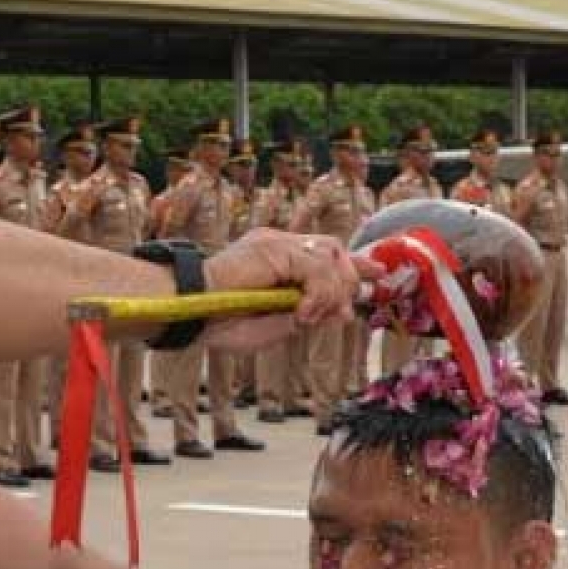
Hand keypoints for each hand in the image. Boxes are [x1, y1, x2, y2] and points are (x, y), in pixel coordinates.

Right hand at [201, 229, 378, 352]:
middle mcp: (280, 244)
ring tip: (310, 316)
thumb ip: (309, 315)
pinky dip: (316, 295)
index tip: (377, 275)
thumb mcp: (277, 325)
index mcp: (279, 258)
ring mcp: (276, 243)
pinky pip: (315, 269)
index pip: (327, 253)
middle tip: (341, 312)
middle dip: (348, 282)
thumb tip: (342, 312)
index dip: (354, 265)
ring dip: (331, 292)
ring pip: (330, 258)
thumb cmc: (222, 322)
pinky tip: (300, 313)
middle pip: (335, 250)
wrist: (191, 313)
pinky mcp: (272, 248)